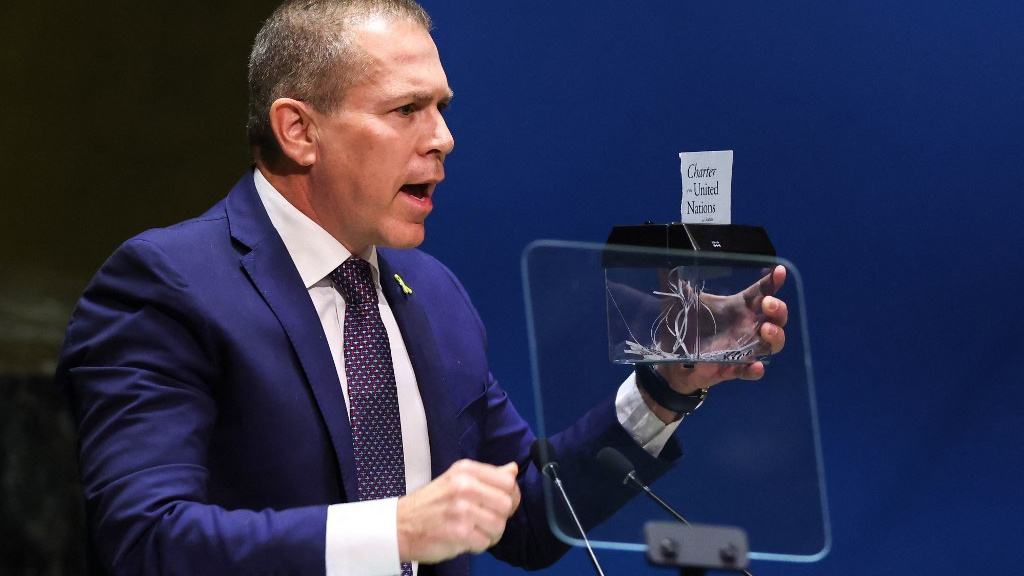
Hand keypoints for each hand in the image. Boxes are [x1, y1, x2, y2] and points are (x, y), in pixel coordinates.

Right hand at [397, 459, 520, 563]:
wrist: (399, 525)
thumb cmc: (432, 503)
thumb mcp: (457, 480)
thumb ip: (487, 476)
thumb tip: (513, 469)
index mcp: (466, 470)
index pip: (508, 482)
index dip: (509, 496)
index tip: (496, 504)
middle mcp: (465, 486)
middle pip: (507, 505)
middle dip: (499, 517)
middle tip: (483, 520)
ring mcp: (462, 510)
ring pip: (499, 526)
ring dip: (489, 534)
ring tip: (472, 531)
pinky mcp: (459, 533)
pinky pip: (485, 542)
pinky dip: (476, 545)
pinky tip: (463, 539)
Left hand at [641, 265, 788, 420]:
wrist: (673, 360)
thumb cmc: (687, 327)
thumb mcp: (684, 304)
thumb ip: (681, 287)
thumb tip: (667, 266)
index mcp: (737, 308)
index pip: (761, 292)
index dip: (773, 282)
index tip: (779, 271)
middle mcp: (746, 327)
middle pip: (776, 318)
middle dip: (779, 309)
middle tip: (767, 304)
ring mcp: (742, 349)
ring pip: (772, 344)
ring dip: (775, 336)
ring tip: (765, 329)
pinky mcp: (732, 369)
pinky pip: (749, 372)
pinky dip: (755, 370)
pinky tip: (757, 365)